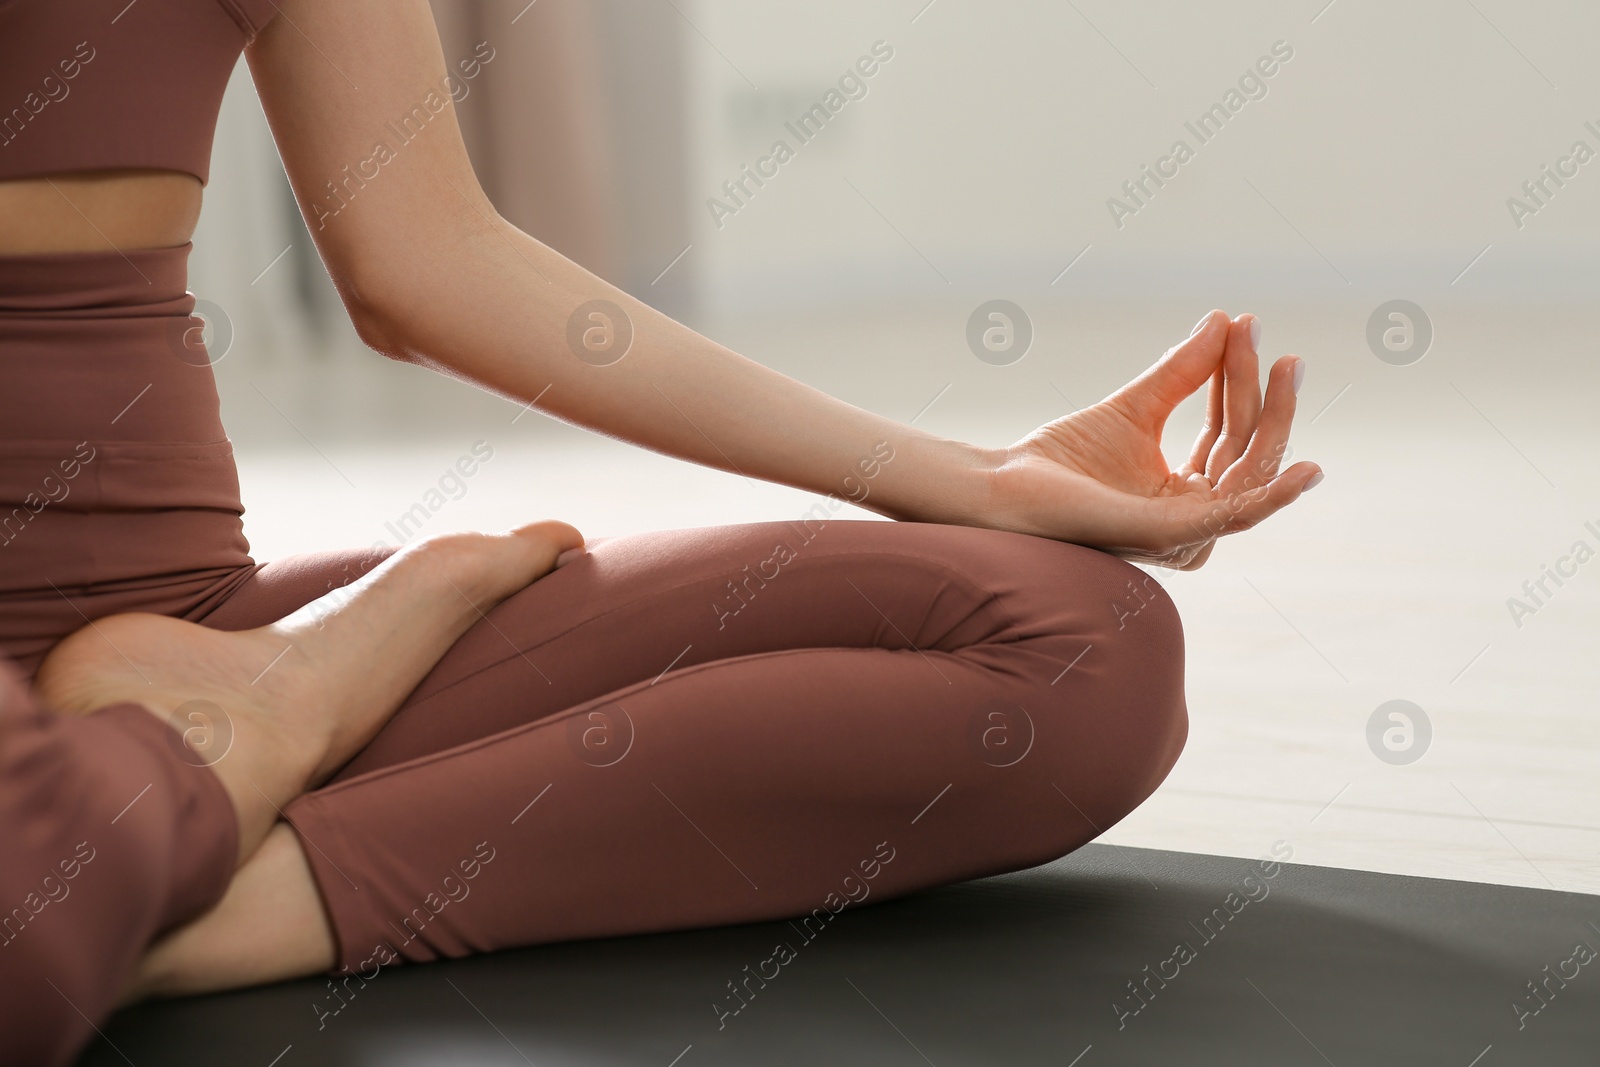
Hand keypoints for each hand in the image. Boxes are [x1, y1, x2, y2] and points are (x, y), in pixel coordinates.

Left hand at [985, 311, 1321, 568]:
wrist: (1007, 489)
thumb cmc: (1060, 460)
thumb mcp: (1134, 408)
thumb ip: (1181, 373)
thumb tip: (1224, 321)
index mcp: (1185, 495)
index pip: (1228, 433)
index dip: (1240, 379)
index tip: (1245, 324)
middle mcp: (1193, 520)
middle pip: (1245, 450)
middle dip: (1259, 392)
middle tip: (1265, 337)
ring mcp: (1185, 533)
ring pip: (1249, 474)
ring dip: (1270, 418)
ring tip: (1285, 366)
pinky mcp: (1170, 538)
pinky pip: (1235, 519)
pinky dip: (1274, 497)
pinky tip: (1306, 471)